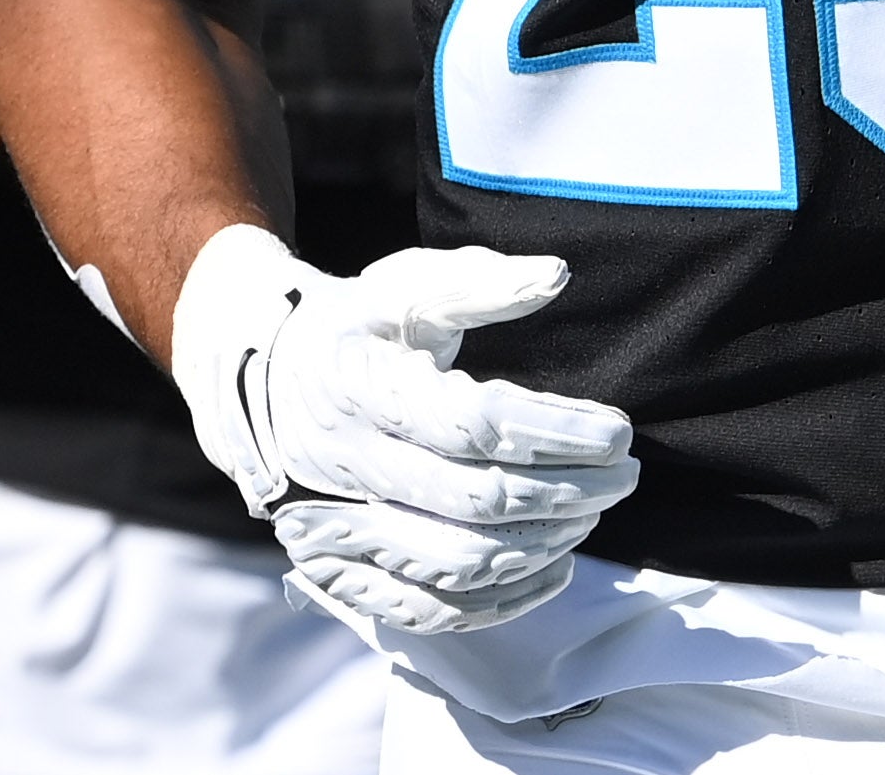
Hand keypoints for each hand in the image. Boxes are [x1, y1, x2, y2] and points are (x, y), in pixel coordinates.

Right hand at [168, 226, 639, 633]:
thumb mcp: (404, 286)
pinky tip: (552, 566)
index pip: (476, 424)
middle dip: (568, 491)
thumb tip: (556, 275)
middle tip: (624, 472)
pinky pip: (428, 609)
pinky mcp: (342, 571)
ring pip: (459, 562)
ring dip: (543, 542)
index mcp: (360, 386)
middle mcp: (344, 464)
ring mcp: (337, 527)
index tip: (618, 430)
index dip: (557, 434)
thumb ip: (480, 282)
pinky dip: (501, 600)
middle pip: (477, 500)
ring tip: (593, 509)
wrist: (259, 384)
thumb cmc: (353, 327)